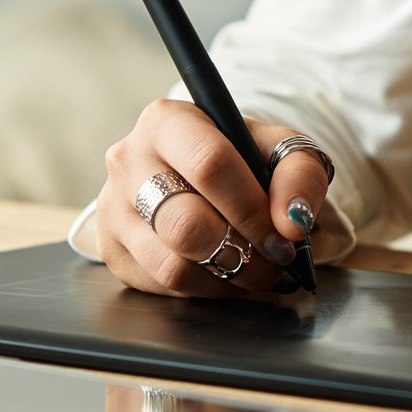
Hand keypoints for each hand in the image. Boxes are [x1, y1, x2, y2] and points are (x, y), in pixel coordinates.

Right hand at [90, 99, 328, 296]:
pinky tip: (226, 274)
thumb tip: (294, 222)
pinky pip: (161, 285)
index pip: (209, 165)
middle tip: (275, 261)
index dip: (252, 207)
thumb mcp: (279, 150)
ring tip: (256, 271)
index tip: (284, 235)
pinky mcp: (112, 249)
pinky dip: (205, 290)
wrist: (201, 177)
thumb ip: (300, 174)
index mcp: (167, 121)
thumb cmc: (241, 160)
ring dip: (227, 279)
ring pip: (171, 264)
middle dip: (243, 253)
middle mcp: (128, 159)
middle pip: (185, 223)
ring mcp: (112, 207)